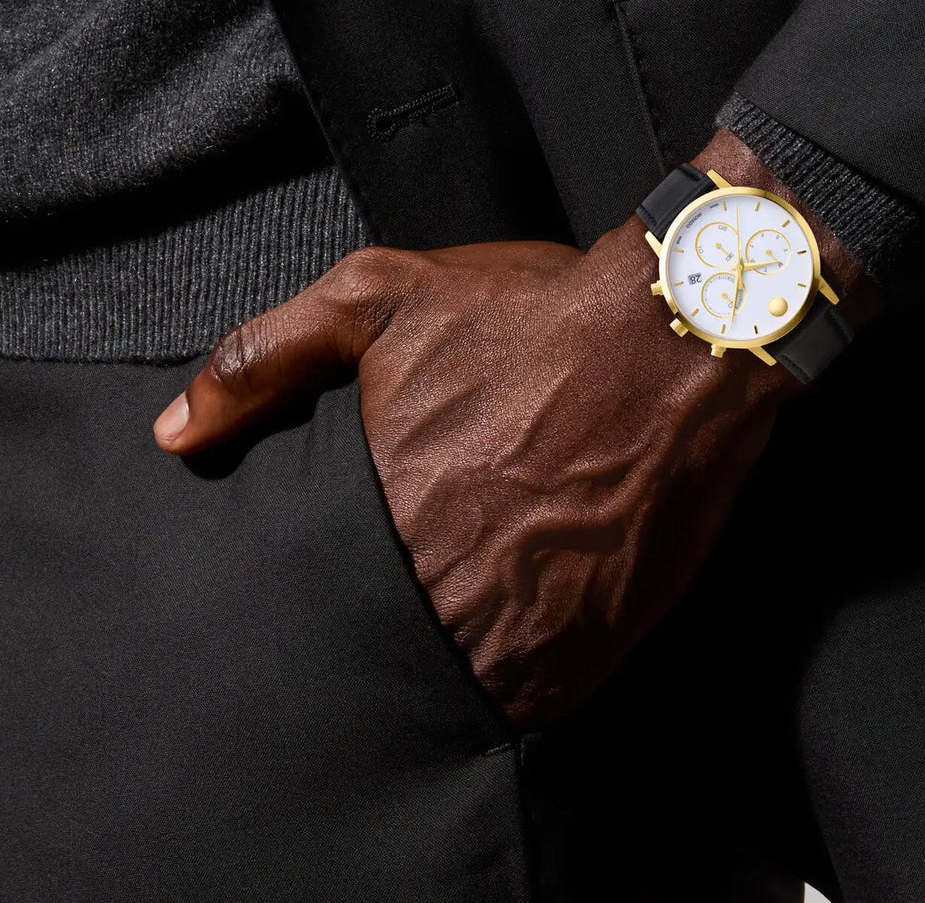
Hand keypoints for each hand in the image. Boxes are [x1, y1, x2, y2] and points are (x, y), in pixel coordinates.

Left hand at [151, 132, 872, 727]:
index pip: (325, 597)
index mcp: (385, 516)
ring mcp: (532, 622)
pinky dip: (536, 665)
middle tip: (442, 564)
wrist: (680, 335)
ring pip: (467, 681)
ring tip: (493, 587)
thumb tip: (180, 432)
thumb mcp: (381, 297)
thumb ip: (265, 358)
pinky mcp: (604, 638)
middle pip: (394, 642)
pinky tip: (546, 602)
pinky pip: (545, 689)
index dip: (343, 584)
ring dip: (470, 647)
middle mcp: (452, 584)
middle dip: (409, 611)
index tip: (381, 550)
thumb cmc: (538, 315)